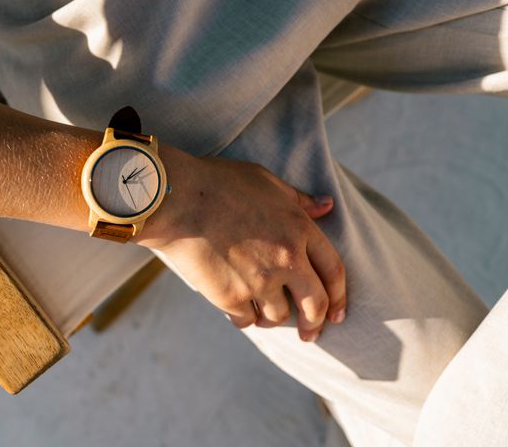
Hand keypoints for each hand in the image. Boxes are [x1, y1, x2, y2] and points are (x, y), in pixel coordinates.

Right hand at [136, 149, 345, 341]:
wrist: (177, 200)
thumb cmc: (218, 183)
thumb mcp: (266, 182)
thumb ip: (298, 200)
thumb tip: (327, 206)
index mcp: (300, 230)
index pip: (335, 272)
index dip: (340, 297)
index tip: (337, 313)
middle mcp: (286, 259)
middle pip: (315, 304)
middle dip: (316, 324)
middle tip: (310, 334)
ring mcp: (259, 281)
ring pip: (279, 317)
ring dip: (273, 319)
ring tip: (263, 315)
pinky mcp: (230, 297)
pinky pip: (246, 320)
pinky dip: (244, 319)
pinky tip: (237, 311)